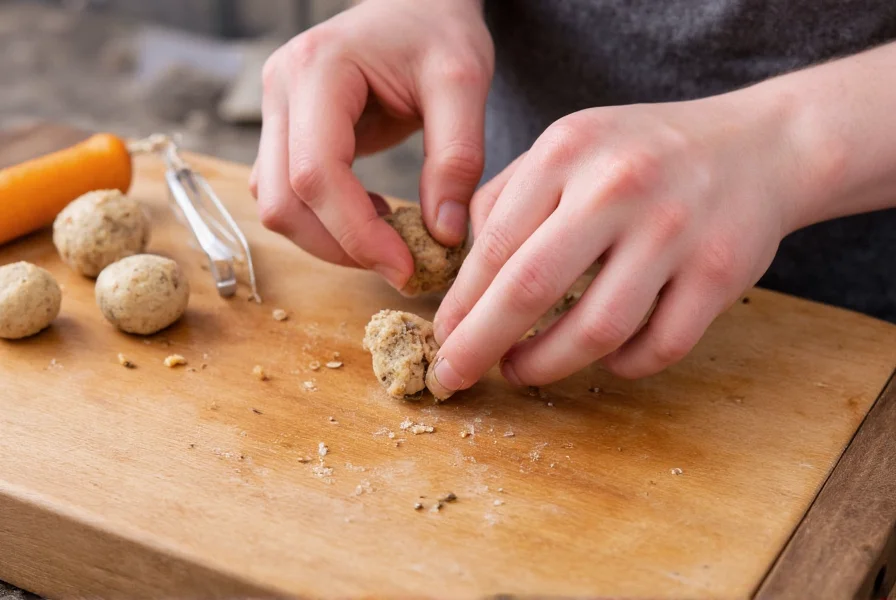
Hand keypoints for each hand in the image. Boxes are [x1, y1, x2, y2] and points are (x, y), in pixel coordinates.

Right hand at [250, 0, 492, 290]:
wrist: (416, 4)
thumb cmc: (439, 31)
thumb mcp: (464, 82)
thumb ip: (457, 157)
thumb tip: (443, 236)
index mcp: (318, 70)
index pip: (317, 174)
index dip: (357, 233)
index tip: (406, 267)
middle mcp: (281, 91)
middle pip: (283, 200)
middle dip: (341, 247)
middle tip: (402, 267)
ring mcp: (275, 113)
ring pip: (277, 206)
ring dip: (330, 241)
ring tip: (392, 238)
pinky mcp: (285, 134)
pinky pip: (288, 196)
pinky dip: (327, 223)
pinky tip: (375, 216)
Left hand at [427, 93, 813, 397]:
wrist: (759, 146)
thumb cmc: (644, 153)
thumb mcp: (569, 145)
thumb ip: (509, 196)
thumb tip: (465, 272)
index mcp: (568, 152)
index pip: (495, 244)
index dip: (461, 303)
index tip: (441, 338)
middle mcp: (618, 187)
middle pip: (530, 288)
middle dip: (480, 345)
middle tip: (454, 375)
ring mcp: (675, 231)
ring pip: (597, 329)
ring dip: (547, 364)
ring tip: (522, 370)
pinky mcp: (721, 272)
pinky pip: (660, 347)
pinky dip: (623, 366)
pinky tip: (603, 358)